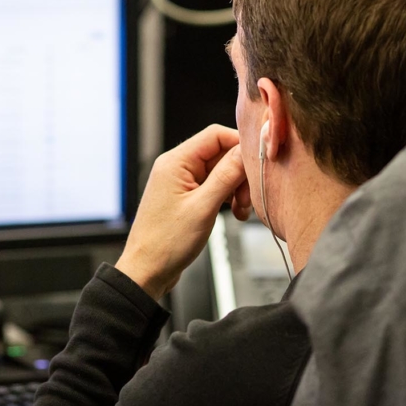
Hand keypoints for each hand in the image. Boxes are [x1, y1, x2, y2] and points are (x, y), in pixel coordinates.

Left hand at [115, 125, 249, 300]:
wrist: (147, 270)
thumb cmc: (166, 243)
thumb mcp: (203, 208)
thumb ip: (226, 176)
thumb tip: (245, 150)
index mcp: (175, 162)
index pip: (215, 134)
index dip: (240, 144)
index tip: (258, 162)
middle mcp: (176, 166)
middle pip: (220, 153)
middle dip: (239, 174)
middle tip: (248, 198)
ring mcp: (181, 182)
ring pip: (220, 171)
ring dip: (236, 188)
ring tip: (241, 211)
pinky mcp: (186, 196)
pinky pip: (213, 186)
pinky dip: (228, 197)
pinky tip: (235, 213)